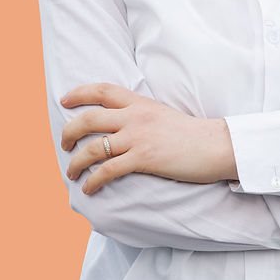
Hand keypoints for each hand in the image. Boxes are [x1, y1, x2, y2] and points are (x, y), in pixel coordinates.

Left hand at [60, 83, 235, 194]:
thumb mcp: (162, 115)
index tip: (64, 100)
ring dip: (76, 161)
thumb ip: (141, 116)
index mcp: (140, 103)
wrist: (216, 145)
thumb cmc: (192, 135)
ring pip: (93, 147)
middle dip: (69, 131)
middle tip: (63, 144)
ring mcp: (138, 137)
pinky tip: (89, 188)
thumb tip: (122, 127)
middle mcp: (135, 116)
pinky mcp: (144, 158)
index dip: (79, 93)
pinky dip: (93, 180)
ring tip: (71, 172)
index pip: (103, 90)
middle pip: (89, 118)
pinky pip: (108, 170)